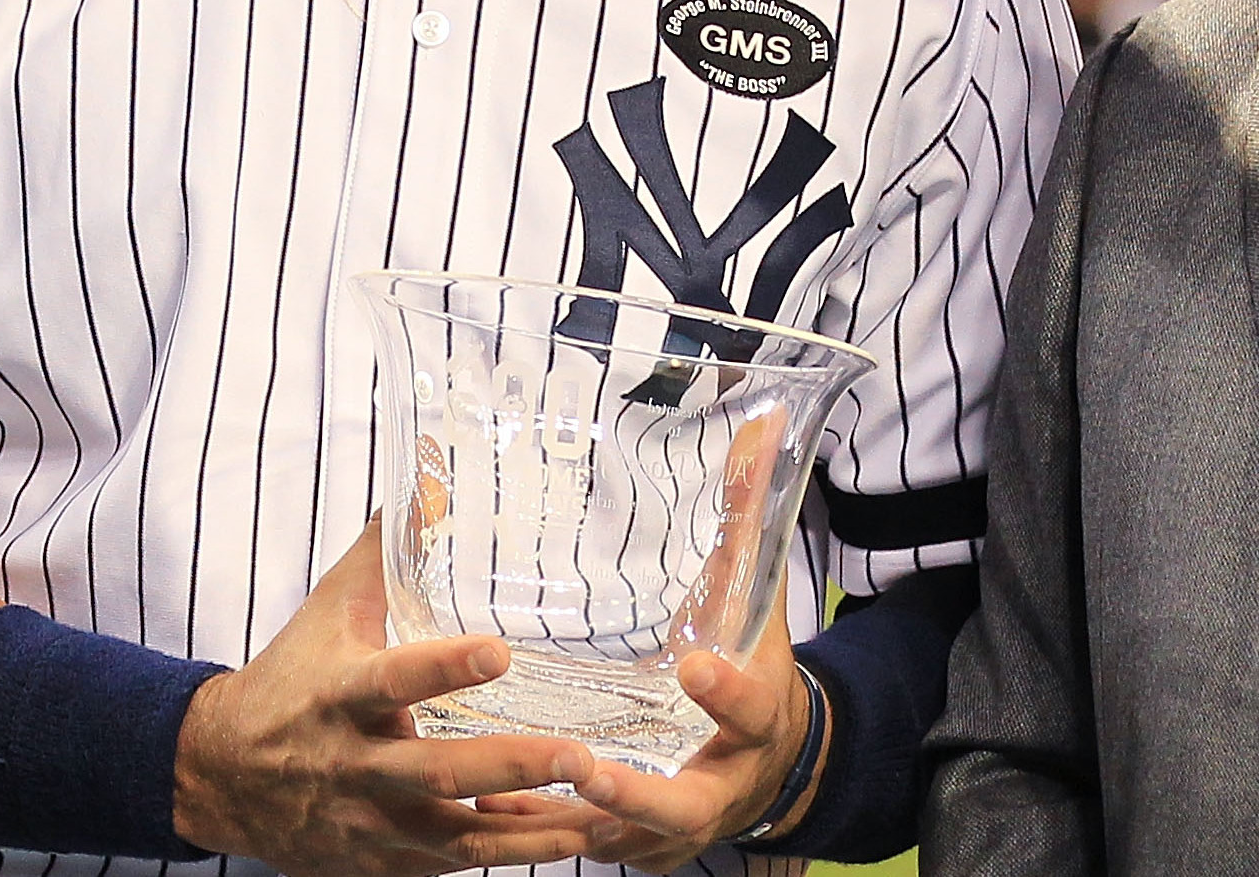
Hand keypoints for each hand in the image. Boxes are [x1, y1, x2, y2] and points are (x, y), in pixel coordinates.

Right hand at [171, 519, 598, 876]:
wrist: (219, 775)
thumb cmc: (289, 680)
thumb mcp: (329, 610)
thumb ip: (384, 549)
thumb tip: (428, 475)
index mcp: (340, 693)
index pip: (394, 678)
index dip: (444, 669)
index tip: (500, 652)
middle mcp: (355, 762)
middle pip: (437, 772)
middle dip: (512, 767)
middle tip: (580, 755)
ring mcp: (369, 820)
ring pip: (456, 836)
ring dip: (531, 831)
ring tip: (603, 812)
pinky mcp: (381, 860)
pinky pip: (453, 862)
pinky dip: (511, 852)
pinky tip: (568, 834)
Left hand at [477, 410, 821, 870]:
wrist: (766, 757)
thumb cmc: (749, 661)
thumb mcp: (755, 596)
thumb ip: (747, 519)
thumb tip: (761, 424)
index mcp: (757, 717)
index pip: (753, 707)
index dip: (727, 694)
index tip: (692, 666)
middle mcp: (719, 782)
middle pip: (684, 806)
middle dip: (636, 792)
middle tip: (588, 767)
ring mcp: (677, 826)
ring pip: (628, 838)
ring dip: (577, 823)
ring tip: (518, 800)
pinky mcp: (639, 845)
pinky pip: (595, 847)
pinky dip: (550, 837)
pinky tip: (492, 816)